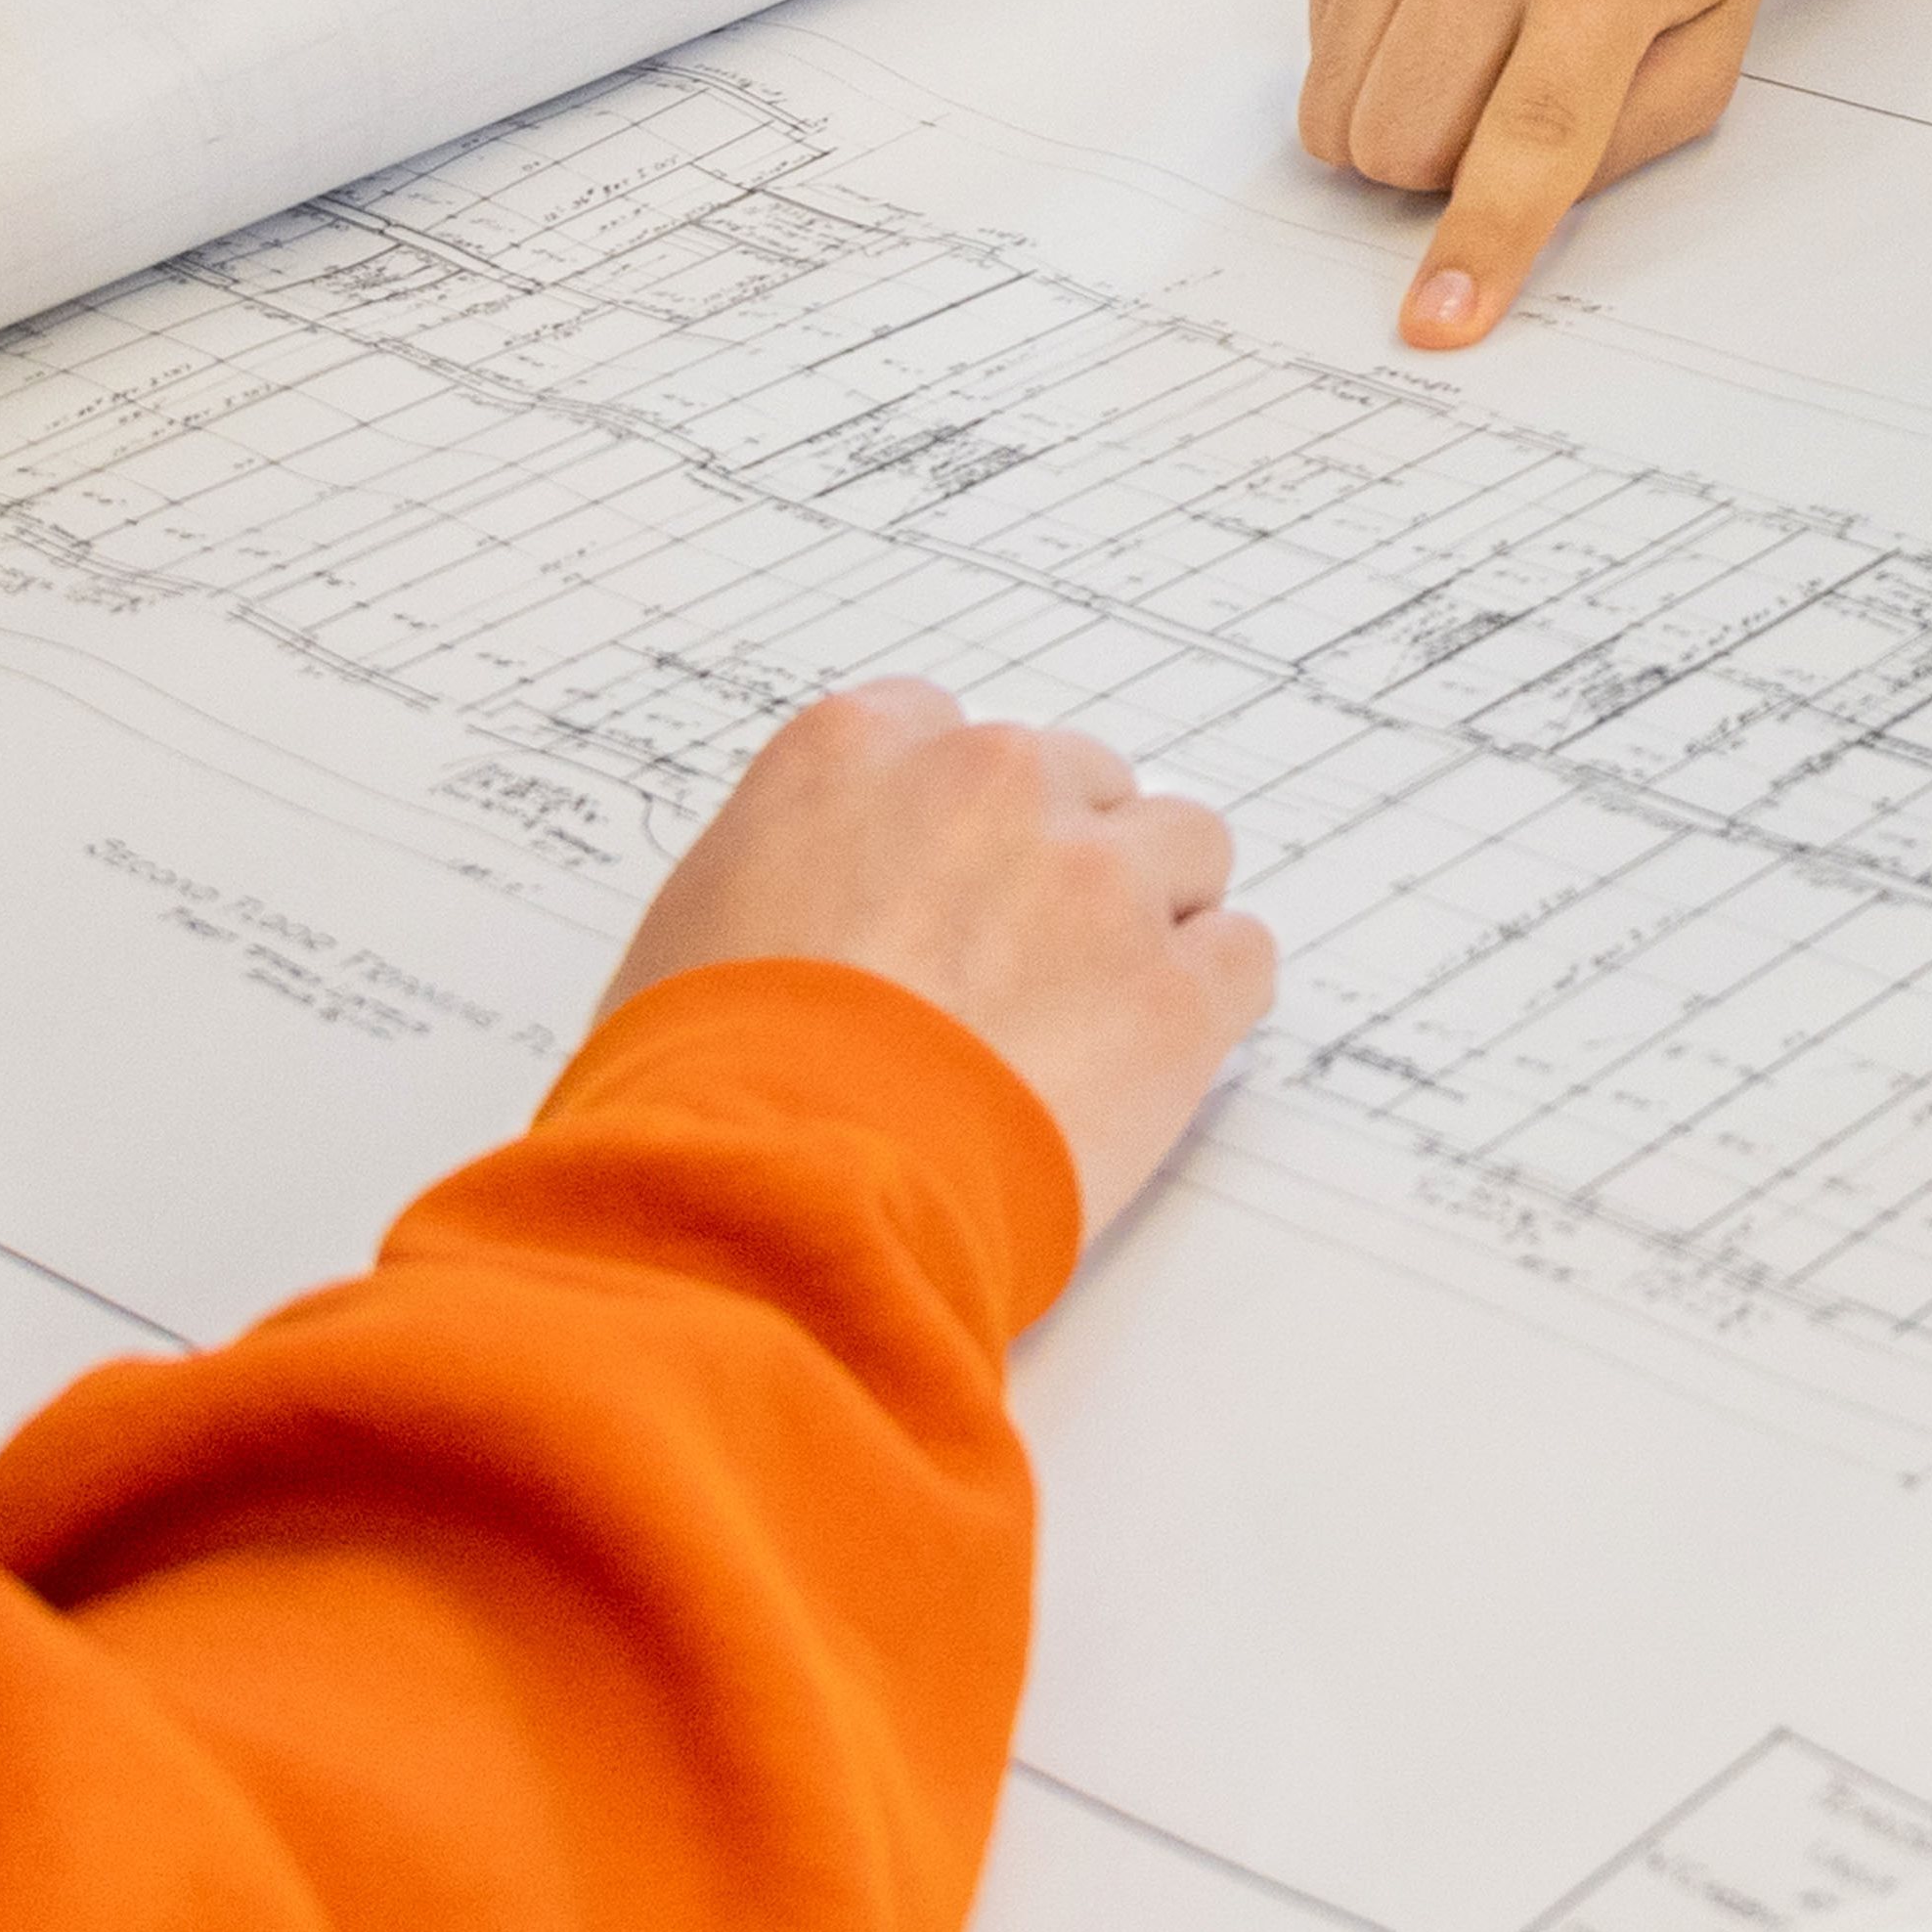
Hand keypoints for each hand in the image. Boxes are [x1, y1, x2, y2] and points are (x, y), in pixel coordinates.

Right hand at [608, 678, 1277, 1215]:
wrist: (776, 1193)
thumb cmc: (698, 1086)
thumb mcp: (689, 937)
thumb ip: (788, 877)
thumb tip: (821, 916)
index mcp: (858, 752)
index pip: (948, 737)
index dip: (959, 828)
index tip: (948, 894)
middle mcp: (989, 784)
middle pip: (1081, 782)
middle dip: (1062, 867)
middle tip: (1020, 975)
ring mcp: (1096, 879)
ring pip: (1183, 848)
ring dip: (1152, 920)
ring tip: (1092, 1025)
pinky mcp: (1174, 989)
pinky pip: (1241, 957)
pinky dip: (1209, 1008)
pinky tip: (1147, 1070)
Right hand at [1303, 0, 1840, 348]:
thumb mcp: (1712, 44)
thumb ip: (1620, 147)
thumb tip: (1505, 221)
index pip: (1525, 140)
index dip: (1478, 245)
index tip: (1437, 321)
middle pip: (1402, 143)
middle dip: (1446, 172)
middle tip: (1511, 109)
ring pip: (1340, 110)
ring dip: (1402, 121)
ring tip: (1478, 54)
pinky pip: (1319, 47)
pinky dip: (1374, 57)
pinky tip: (1445, 1)